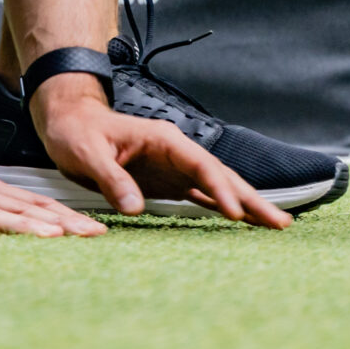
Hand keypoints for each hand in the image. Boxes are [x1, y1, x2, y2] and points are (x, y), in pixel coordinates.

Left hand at [29, 79, 291, 228]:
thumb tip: (135, 208)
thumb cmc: (76, 132)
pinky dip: (222, 208)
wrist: (68, 123)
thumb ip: (112, 178)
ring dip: (245, 205)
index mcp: (163, 139)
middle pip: (220, 176)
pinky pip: (201, 196)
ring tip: (276, 225)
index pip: (200, 165)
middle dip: (251, 198)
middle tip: (280, 223)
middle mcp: (175, 153)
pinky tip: (242, 223)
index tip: (237, 213)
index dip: (221, 188)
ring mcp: (174, 168)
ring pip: (217, 187)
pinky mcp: (167, 182)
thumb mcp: (87, 153)